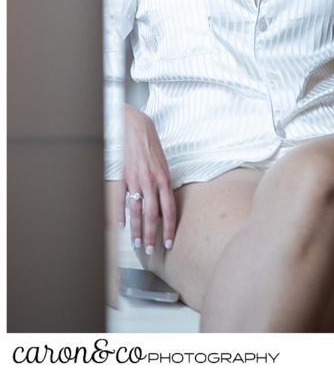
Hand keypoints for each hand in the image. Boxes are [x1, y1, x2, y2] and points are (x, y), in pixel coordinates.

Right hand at [122, 104, 176, 252]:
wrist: (134, 126)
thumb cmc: (150, 145)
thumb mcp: (163, 164)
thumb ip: (163, 184)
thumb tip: (162, 203)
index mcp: (164, 178)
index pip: (169, 209)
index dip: (169, 228)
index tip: (169, 243)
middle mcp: (151, 181)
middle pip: (153, 215)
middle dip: (152, 235)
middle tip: (150, 251)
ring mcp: (136, 180)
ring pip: (137, 211)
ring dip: (137, 230)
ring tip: (137, 244)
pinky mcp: (122, 176)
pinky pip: (120, 199)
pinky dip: (120, 214)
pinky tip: (121, 226)